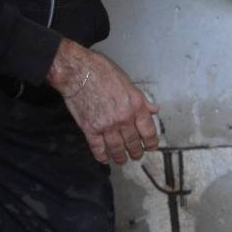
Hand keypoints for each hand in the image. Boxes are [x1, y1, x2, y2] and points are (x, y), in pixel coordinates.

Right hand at [46, 39, 159, 164]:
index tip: (151, 147)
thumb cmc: (102, 72)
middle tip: (136, 155)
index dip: (151, 142)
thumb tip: (154, 109)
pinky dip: (101, 155)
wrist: (78, 71)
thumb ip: (142, 100)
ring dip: (120, 157)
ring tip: (122, 160)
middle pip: (133, 142)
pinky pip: (97, 148)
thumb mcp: (129, 83)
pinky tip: (104, 158)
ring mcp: (107, 125)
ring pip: (117, 148)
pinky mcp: (90, 128)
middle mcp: (124, 118)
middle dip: (136, 152)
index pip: (149, 131)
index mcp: (136, 106)